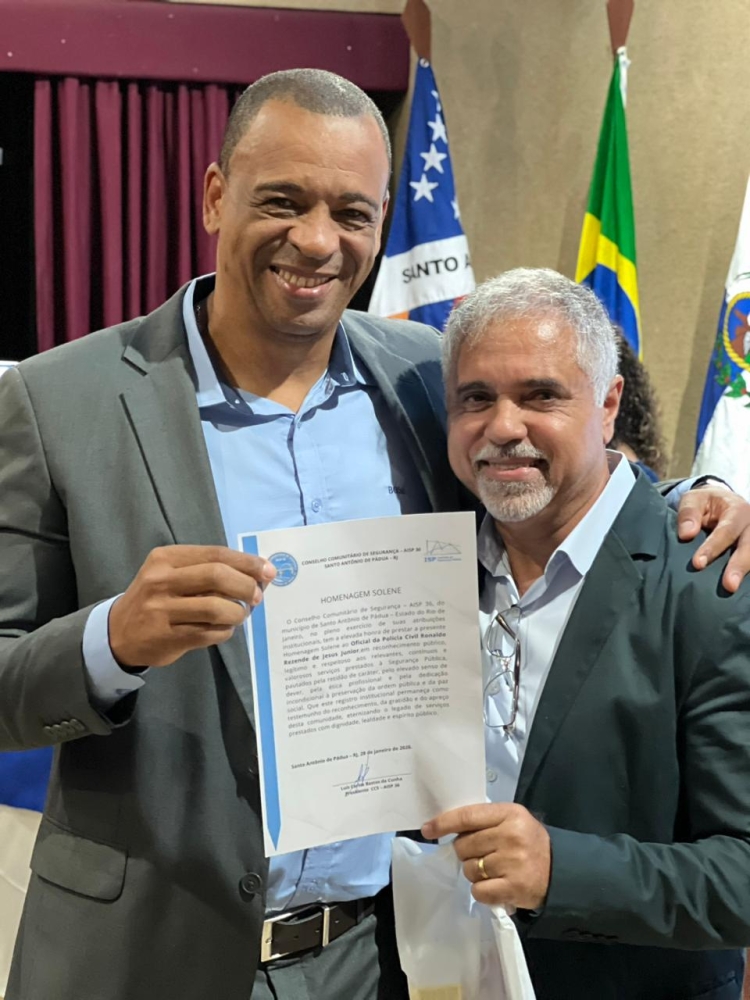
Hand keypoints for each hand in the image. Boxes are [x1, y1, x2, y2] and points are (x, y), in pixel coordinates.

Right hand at [109, 545, 275, 667]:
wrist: (119, 632)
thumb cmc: (157, 597)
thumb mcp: (173, 574)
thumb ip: (210, 570)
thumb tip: (259, 573)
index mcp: (165, 558)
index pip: (216, 554)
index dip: (247, 562)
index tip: (268, 571)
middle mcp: (161, 581)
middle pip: (217, 576)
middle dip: (246, 586)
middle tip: (257, 596)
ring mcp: (162, 610)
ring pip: (216, 608)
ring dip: (238, 613)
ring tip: (240, 614)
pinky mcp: (167, 637)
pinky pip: (209, 633)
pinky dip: (225, 631)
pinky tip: (224, 629)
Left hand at [422, 803, 550, 910]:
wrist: (561, 871)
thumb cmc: (530, 842)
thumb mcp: (513, 820)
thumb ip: (485, 820)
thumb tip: (448, 828)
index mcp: (509, 814)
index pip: (468, 816)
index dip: (444, 822)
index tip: (427, 828)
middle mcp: (510, 836)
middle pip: (464, 845)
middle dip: (466, 852)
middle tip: (482, 854)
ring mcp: (512, 863)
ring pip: (469, 869)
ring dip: (475, 872)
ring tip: (493, 870)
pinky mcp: (512, 888)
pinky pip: (478, 891)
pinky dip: (482, 891)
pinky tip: (496, 885)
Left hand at [676, 486, 749, 591]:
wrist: (721, 502)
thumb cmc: (705, 503)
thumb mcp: (693, 500)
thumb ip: (689, 513)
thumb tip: (686, 534)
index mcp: (737, 510)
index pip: (726, 530)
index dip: (713, 547)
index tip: (698, 563)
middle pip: (749, 546)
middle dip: (739, 566)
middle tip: (729, 585)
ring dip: (746, 573)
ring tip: (734, 590)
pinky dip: (748, 575)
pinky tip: (742, 591)